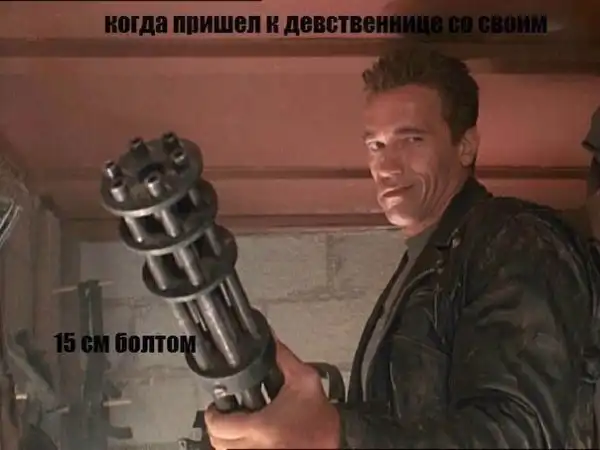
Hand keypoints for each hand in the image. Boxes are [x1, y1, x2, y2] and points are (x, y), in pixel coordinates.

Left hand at [204, 340, 339, 448]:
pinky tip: (251, 441)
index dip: (214, 413)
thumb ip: (284, 358)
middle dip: (219, 427)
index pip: (218, 425)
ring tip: (239, 428)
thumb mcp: (305, 381)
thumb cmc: (320, 419)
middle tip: (228, 415)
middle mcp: (254, 449)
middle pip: (217, 442)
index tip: (219, 407)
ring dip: (229, 441)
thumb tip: (270, 339)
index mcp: (260, 427)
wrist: (339, 442)